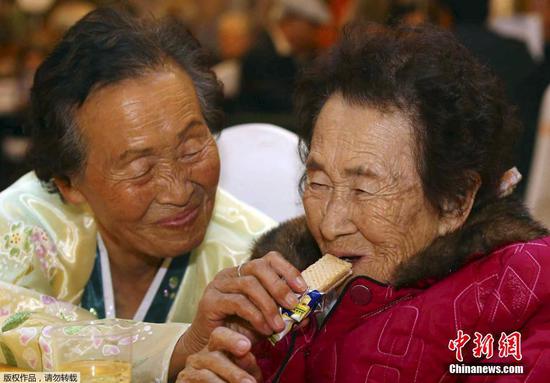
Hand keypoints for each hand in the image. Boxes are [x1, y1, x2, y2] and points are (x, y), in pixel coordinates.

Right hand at [169, 252, 305, 379]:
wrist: (211, 349)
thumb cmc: (240, 331)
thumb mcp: (267, 320)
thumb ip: (284, 315)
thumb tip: (308, 315)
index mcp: (246, 271)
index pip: (269, 259)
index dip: (288, 270)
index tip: (302, 288)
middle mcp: (231, 273)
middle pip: (259, 267)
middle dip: (280, 286)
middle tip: (293, 306)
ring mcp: (219, 285)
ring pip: (249, 284)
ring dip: (269, 305)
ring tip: (279, 325)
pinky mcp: (210, 300)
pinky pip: (238, 302)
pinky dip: (255, 315)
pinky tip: (264, 329)